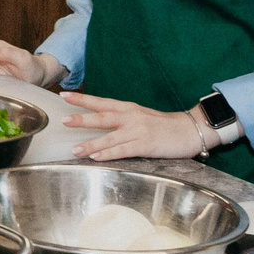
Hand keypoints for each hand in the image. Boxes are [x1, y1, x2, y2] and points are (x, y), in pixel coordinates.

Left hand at [61, 94, 209, 159]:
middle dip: (81, 119)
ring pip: (109, 138)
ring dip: (91, 144)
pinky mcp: (146, 145)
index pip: (101, 102)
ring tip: (75, 149)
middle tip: (63, 120)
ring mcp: (138, 131)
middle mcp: (131, 117)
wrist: (190, 130)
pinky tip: (96, 157)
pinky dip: (109, 154)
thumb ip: (122, 119)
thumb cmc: (164, 126)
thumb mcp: (141, 116)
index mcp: (129, 108)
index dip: (82, 99)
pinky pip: (123, 150)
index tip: (64, 95)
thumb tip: (100, 123)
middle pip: (102, 117)